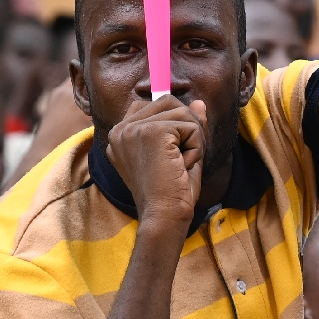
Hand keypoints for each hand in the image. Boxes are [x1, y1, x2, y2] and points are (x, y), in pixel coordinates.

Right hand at [104, 93, 206, 230]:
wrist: (164, 216)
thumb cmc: (170, 192)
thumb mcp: (179, 153)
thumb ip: (186, 125)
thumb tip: (199, 103)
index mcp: (119, 135)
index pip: (153, 105)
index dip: (173, 122)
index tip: (172, 153)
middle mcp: (121, 129)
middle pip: (169, 102)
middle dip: (186, 128)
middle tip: (179, 160)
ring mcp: (134, 128)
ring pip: (183, 112)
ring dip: (193, 139)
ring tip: (180, 164)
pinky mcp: (152, 131)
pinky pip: (191, 125)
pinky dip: (197, 147)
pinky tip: (183, 166)